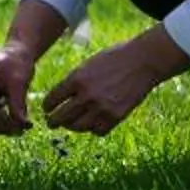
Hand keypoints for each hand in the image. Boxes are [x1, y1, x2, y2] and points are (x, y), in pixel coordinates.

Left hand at [40, 31, 185, 136]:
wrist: (142, 61)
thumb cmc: (114, 59)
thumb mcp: (88, 65)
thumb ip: (74, 81)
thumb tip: (61, 99)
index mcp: (77, 78)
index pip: (52, 99)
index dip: (47, 106)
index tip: (47, 109)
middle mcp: (87, 95)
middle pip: (61, 117)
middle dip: (53, 122)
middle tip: (51, 123)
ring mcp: (102, 107)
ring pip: (78, 127)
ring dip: (72, 126)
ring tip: (71, 124)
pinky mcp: (116, 117)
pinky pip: (97, 131)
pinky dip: (93, 128)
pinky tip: (93, 122)